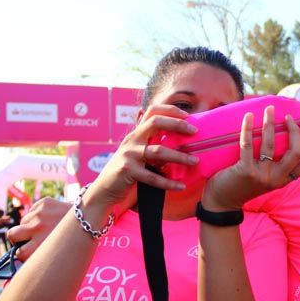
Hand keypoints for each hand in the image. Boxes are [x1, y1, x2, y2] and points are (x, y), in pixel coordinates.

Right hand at [6, 198, 68, 260]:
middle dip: (17, 239)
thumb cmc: (74, 240)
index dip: (24, 253)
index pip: (19, 254)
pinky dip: (37, 215)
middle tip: (25, 239)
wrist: (91, 217)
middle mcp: (38, 229)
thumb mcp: (60, 254)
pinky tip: (50, 218)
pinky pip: (31, 212)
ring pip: (22, 223)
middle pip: (12, 235)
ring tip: (45, 228)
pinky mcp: (43, 203)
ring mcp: (39, 215)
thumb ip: (42, 256)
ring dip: (29, 226)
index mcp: (42, 246)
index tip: (28, 253)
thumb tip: (21, 261)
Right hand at [83, 104, 201, 215]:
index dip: (170, 110)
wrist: (105, 190)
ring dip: (179, 156)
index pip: (152, 112)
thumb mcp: (138, 154)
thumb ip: (153, 146)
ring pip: (158, 151)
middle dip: (177, 125)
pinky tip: (181, 186)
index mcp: (136, 133)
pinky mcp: (128, 171)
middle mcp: (132, 140)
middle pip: (155, 123)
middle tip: (195, 132)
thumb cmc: (127, 172)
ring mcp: (129, 155)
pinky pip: (153, 177)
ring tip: (195, 161)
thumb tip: (180, 143)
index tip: (188, 116)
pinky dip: (168, 183)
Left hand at [203, 105, 299, 210]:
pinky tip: (248, 116)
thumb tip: (281, 137)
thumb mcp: (266, 180)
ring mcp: (261, 175)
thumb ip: (275, 166)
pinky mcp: (245, 170)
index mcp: (283, 180)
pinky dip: (247, 128)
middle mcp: (276, 179)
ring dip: (270, 123)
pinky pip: (248, 144)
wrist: (222, 202)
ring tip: (269, 109)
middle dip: (294, 131)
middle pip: (294, 153)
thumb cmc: (243, 186)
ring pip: (271, 144)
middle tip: (288, 117)